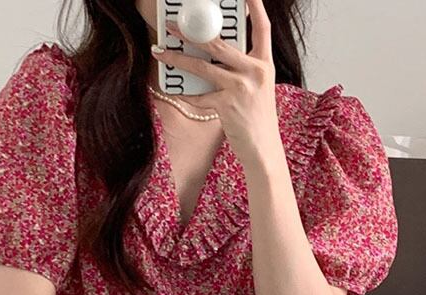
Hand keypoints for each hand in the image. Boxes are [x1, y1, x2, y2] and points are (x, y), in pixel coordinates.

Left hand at [150, 0, 282, 169]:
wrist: (263, 149)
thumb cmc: (258, 119)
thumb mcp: (258, 88)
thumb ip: (243, 69)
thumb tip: (215, 55)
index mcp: (265, 64)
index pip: (262, 27)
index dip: (254, 6)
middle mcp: (254, 72)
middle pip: (218, 43)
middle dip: (191, 32)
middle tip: (172, 25)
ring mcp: (241, 88)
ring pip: (202, 66)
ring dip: (178, 58)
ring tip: (160, 51)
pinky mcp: (227, 105)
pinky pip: (199, 96)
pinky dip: (186, 94)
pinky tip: (175, 90)